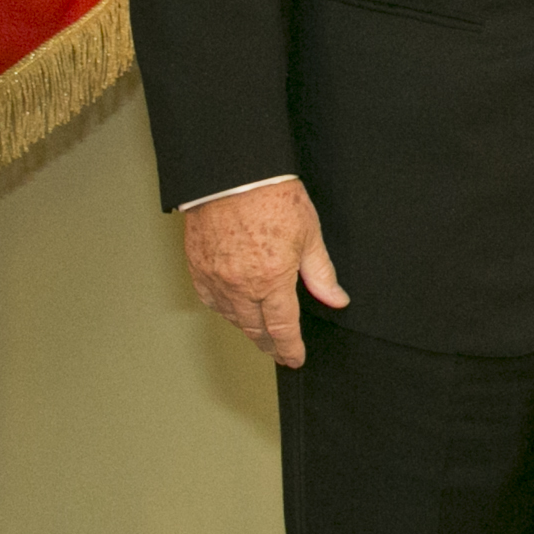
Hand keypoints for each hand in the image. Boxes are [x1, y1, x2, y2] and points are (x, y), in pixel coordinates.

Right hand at [184, 178, 346, 367]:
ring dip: (247, 328)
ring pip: (232, 317)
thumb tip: (336, 299)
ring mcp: (215, 279)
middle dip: (269, 344)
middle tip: (279, 352)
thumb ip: (321, 273)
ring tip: (260, 333)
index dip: (290, 348)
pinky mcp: (198, 268)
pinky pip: (210, 300)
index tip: (295, 359)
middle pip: (255, 328)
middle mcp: (240, 286)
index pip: (283, 328)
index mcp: (271, 280)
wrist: (232, 174)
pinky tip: (233, 310)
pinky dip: (224, 310)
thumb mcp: (310, 234)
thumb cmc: (272, 197)